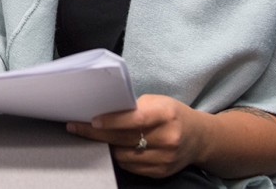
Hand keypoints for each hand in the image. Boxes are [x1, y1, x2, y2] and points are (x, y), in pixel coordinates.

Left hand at [66, 94, 208, 178]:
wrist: (199, 138)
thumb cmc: (172, 115)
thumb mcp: (159, 103)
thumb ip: (135, 107)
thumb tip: (104, 111)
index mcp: (166, 115)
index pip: (135, 119)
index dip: (112, 121)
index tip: (92, 121)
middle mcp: (167, 138)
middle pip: (124, 139)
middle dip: (97, 134)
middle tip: (76, 127)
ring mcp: (164, 158)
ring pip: (123, 155)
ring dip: (107, 146)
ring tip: (94, 136)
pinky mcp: (160, 172)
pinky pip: (130, 166)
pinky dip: (119, 156)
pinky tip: (113, 147)